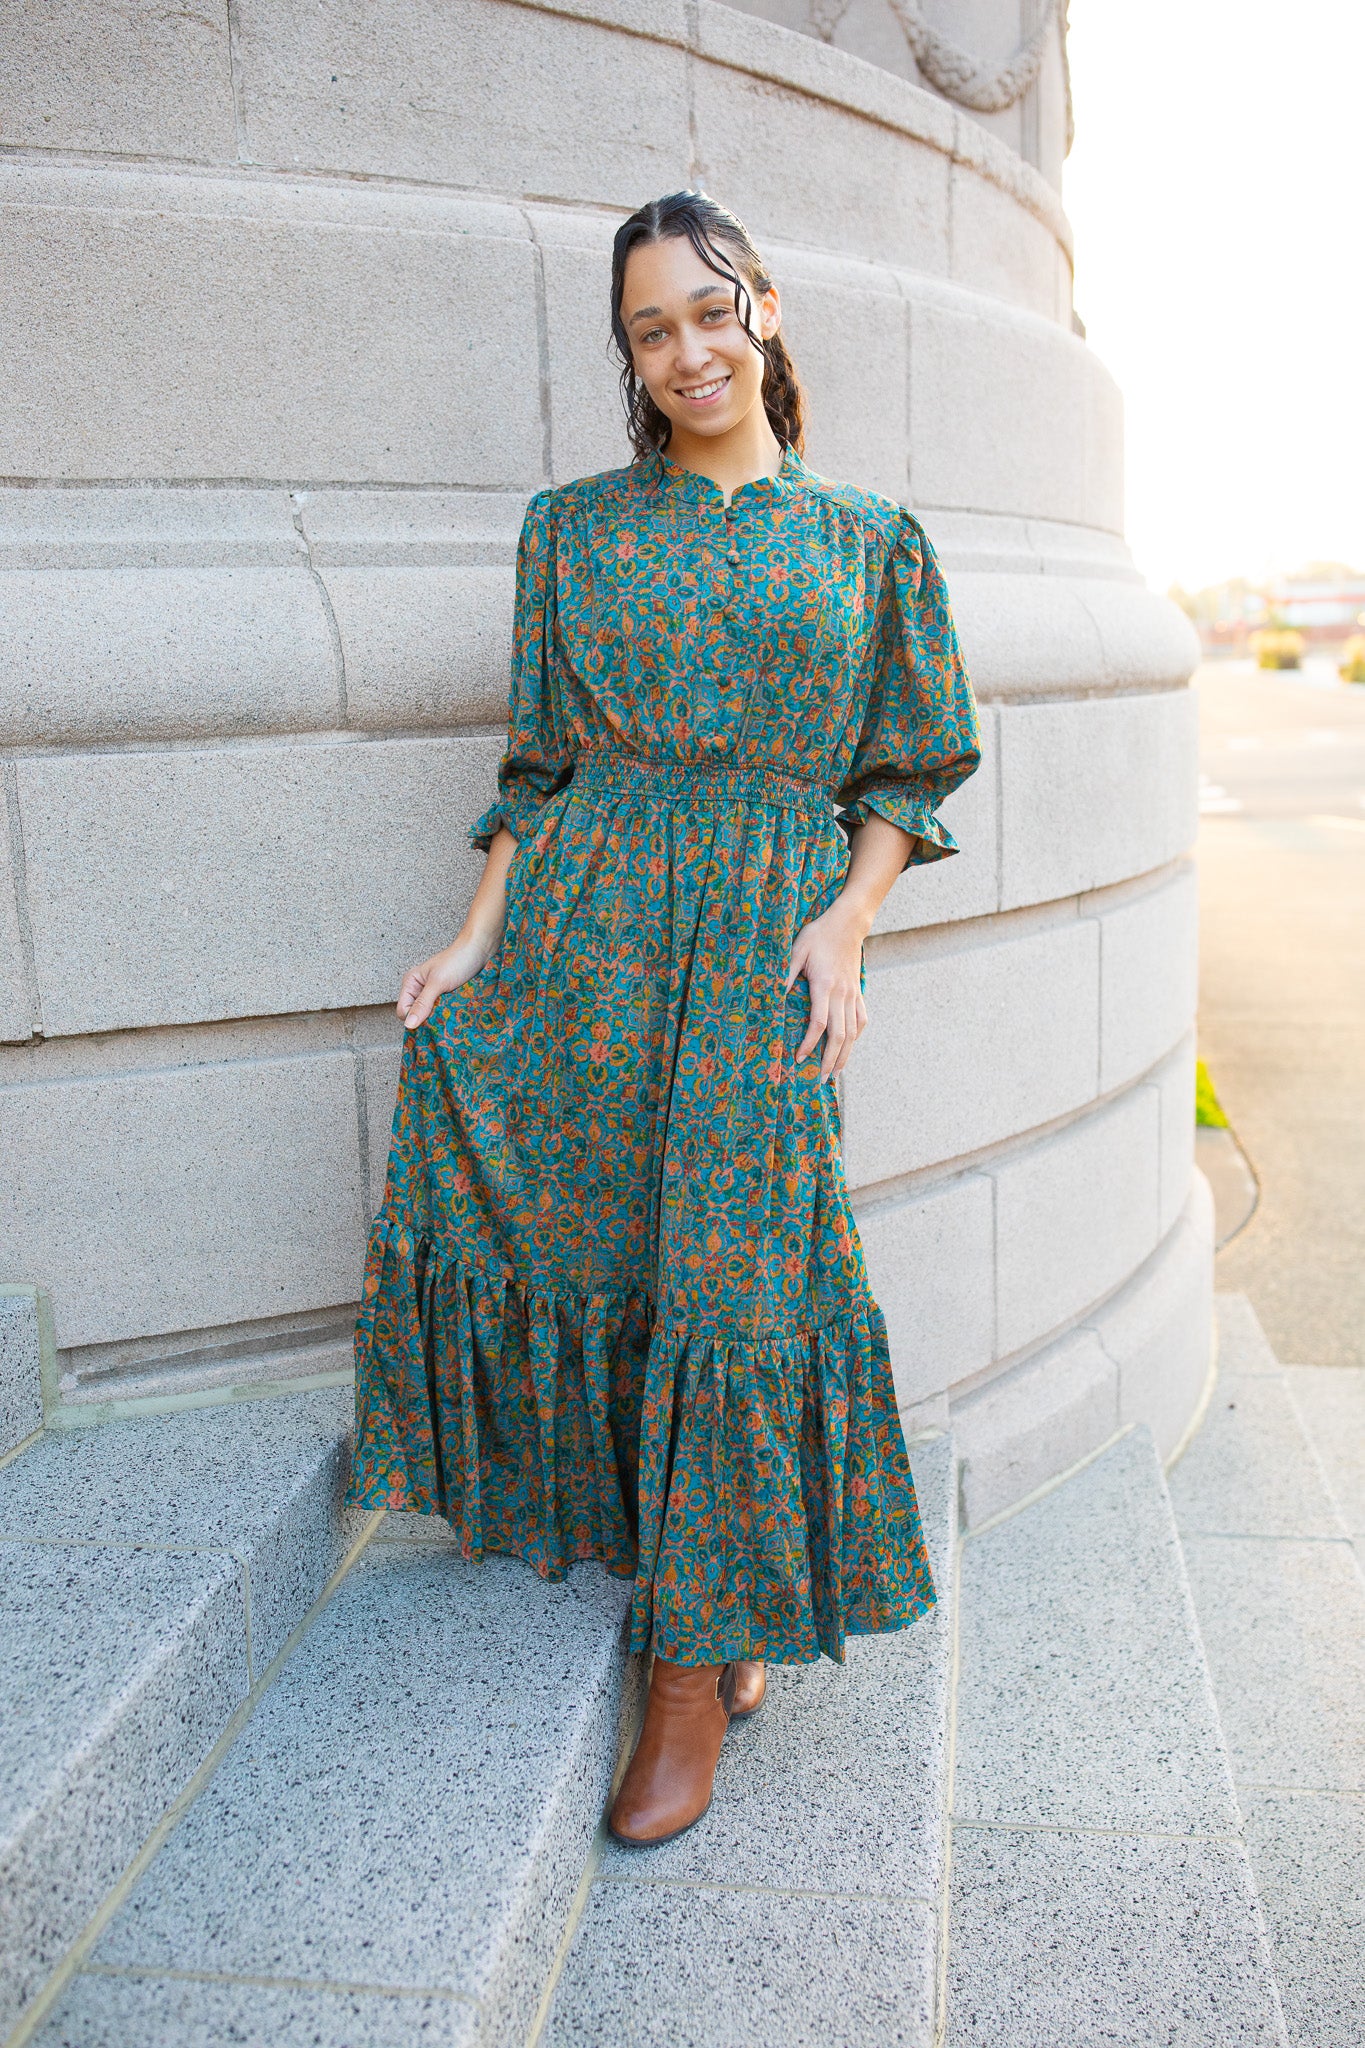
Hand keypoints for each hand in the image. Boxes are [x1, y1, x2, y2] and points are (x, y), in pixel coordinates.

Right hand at [398, 933, 495, 1030]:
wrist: (479, 950)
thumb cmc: (457, 960)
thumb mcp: (438, 982)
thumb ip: (422, 1003)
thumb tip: (409, 1024)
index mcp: (411, 984)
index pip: (403, 1011)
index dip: (414, 1018)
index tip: (429, 1020)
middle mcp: (420, 990)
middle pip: (417, 1015)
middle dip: (428, 1019)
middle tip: (442, 1015)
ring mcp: (434, 995)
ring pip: (431, 1016)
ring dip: (440, 1017)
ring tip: (450, 1012)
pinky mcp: (446, 998)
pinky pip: (443, 1012)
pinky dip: (448, 1014)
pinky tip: (455, 1011)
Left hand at [784, 899, 869, 1081]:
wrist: (848, 924)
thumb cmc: (818, 935)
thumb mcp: (796, 950)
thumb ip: (787, 974)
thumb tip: (775, 995)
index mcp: (825, 986)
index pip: (819, 1023)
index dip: (810, 1043)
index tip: (800, 1058)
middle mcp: (842, 994)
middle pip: (840, 1035)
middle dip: (830, 1061)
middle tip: (821, 1080)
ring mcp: (853, 994)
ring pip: (853, 1032)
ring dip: (845, 1056)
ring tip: (835, 1074)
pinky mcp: (858, 992)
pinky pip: (861, 1020)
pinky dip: (856, 1037)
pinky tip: (849, 1048)